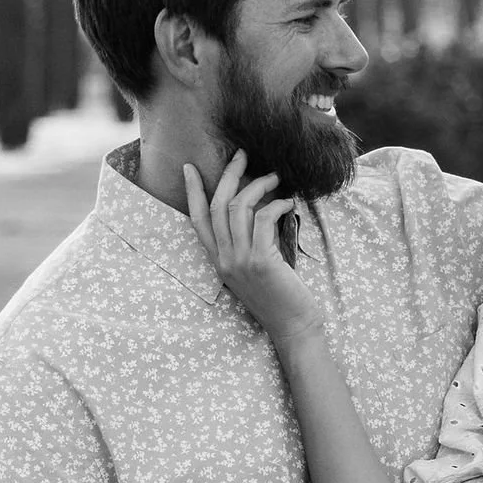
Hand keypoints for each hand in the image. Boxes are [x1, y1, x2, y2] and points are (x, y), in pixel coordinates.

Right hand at [183, 151, 317, 343]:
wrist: (293, 327)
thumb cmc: (281, 297)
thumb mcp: (256, 269)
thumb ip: (248, 244)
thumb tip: (257, 210)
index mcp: (219, 261)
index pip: (198, 220)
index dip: (192, 192)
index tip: (189, 168)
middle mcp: (225, 260)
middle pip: (218, 205)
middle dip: (230, 174)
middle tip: (243, 154)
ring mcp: (241, 261)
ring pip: (239, 207)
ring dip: (258, 185)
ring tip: (276, 177)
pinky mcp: (261, 261)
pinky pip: (264, 218)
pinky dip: (277, 204)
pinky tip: (289, 203)